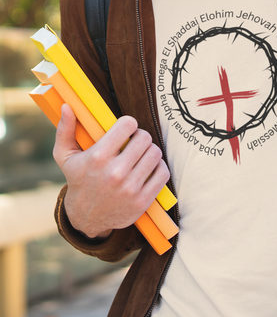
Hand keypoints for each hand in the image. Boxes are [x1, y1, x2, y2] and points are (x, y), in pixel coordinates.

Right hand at [53, 104, 170, 238]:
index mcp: (98, 157)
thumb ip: (65, 130)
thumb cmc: (78, 180)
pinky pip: (163, 173)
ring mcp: (130, 188)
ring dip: (150, 151)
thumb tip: (67, 106)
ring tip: (140, 155)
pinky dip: (158, 167)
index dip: (129, 124)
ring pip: (155, 153)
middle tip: (133, 142)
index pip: (128, 124)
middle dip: (140, 136)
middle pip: (144, 138)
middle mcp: (115, 173)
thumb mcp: (65, 157)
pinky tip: (147, 168)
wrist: (85, 218)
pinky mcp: (142, 201)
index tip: (126, 129)